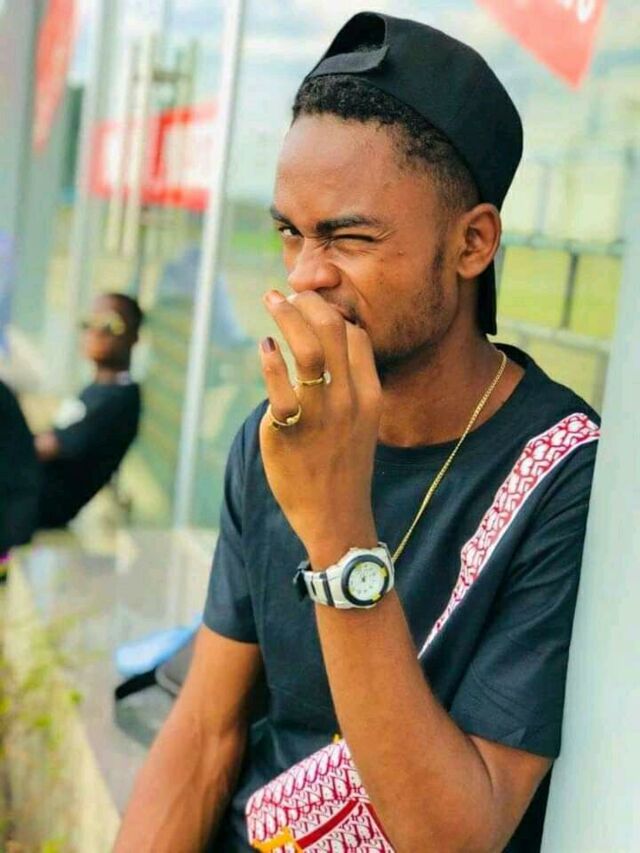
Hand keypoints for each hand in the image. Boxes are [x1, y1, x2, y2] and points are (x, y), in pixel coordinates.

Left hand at [259, 290, 380, 567]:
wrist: (336, 516)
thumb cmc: (344, 466)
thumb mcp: (361, 423)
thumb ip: (350, 386)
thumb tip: (325, 349)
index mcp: (370, 395)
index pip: (356, 336)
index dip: (332, 313)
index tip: (311, 306)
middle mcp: (349, 400)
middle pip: (333, 330)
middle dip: (308, 303)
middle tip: (286, 294)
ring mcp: (320, 414)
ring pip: (306, 348)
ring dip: (286, 316)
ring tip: (272, 301)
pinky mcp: (289, 429)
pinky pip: (278, 384)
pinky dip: (269, 358)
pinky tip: (264, 348)